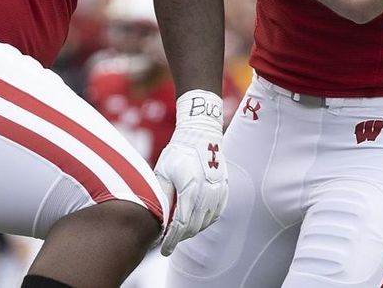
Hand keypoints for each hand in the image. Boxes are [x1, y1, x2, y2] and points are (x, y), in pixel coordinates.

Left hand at [153, 90, 226, 254]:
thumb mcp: (163, 171)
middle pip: (194, 226)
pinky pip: (215, 213)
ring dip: (192, 231)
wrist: (202, 133)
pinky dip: (204, 222)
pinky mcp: (224, 189)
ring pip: (206, 222)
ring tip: (179, 233)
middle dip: (180, 238)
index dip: (171, 240)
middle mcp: (207, 191)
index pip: (181, 224)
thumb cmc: (178, 151)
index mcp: (190, 187)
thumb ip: (162, 195)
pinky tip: (195, 223)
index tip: (163, 250)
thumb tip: (158, 218)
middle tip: (168, 243)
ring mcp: (218, 191)